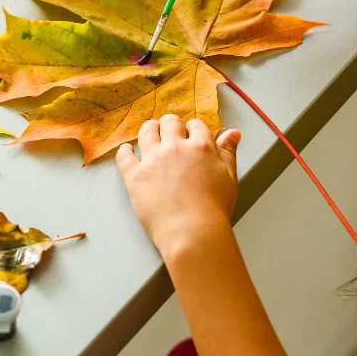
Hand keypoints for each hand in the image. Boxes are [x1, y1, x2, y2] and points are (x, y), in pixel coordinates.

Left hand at [117, 115, 240, 257]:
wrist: (192, 232)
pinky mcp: (135, 176)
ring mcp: (152, 161)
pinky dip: (125, 151)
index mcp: (200, 147)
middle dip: (171, 125)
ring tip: (150, 131)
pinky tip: (127, 150)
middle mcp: (174, 148)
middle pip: (169, 123)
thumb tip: (232, 133)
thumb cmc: (213, 210)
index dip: (194, 129)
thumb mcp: (228, 177)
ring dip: (149, 129)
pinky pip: (124, 156)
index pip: (196, 125)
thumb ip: (228, 152)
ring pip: (146, 132)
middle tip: (169, 130)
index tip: (191, 134)